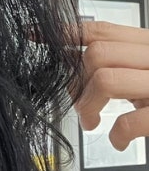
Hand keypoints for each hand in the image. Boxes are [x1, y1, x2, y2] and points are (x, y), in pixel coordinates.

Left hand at [61, 20, 148, 150]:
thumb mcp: (146, 70)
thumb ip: (119, 63)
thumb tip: (73, 68)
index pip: (100, 29)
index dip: (63, 33)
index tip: (34, 35)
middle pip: (97, 53)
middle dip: (76, 82)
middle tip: (80, 105)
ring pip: (107, 78)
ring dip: (88, 105)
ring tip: (92, 122)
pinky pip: (131, 120)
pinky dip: (116, 134)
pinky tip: (118, 141)